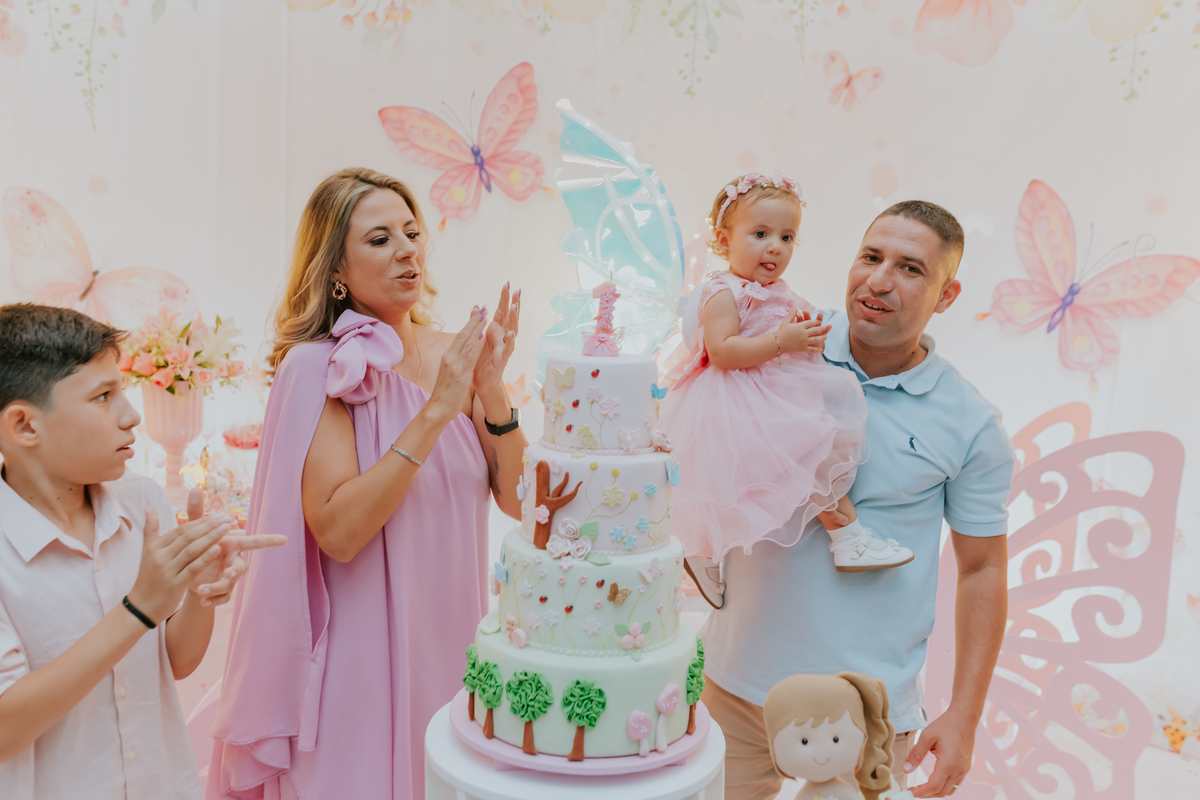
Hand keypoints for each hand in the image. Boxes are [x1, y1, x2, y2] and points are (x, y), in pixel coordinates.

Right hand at [126, 503, 233, 624]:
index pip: (182, 529)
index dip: (201, 521)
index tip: (219, 515)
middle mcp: (160, 556)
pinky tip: (218, 549)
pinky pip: (192, 568)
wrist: (141, 607)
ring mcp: (166, 570)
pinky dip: (205, 558)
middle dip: (210, 526)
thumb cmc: (148, 577)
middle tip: (228, 518)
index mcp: (155, 546)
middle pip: (188, 536)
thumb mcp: (147, 552)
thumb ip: (150, 530)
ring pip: (191, 550)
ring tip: (227, 529)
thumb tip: (149, 507)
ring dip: (211, 537)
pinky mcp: (174, 584)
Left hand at [182, 489, 287, 606]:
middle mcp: (233, 561)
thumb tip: (194, 489)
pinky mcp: (221, 590)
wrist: (187, 571)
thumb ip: (197, 512)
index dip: (269, 540)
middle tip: (228, 574)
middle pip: (241, 567)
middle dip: (235, 571)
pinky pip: (223, 598)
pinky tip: (201, 600)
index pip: (253, 541)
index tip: (285, 539)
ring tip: (201, 590)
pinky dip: (212, 600)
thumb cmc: (197, 547)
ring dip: (217, 587)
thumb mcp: (194, 531)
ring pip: (230, 584)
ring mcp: (229, 577)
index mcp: (232, 545)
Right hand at [426, 304, 488, 422]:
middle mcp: (449, 357)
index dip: (469, 323)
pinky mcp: (459, 374)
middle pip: (463, 335)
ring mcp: (454, 365)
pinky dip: (475, 345)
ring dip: (476, 328)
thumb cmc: (445, 393)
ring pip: (466, 342)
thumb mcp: (450, 373)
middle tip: (482, 306)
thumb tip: (463, 352)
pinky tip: (482, 336)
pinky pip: (469, 357)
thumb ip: (457, 361)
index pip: (460, 336)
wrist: (437, 408)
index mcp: (448, 356)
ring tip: (484, 315)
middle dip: (473, 320)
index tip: (476, 311)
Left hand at [474, 283, 520, 416]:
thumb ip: (478, 322)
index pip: (501, 311)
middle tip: (518, 289)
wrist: (482, 381)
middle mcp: (502, 337)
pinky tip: (511, 333)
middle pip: (510, 317)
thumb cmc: (481, 360)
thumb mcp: (478, 337)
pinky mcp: (502, 359)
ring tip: (515, 306)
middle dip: (514, 303)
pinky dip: (509, 341)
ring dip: (514, 319)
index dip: (504, 298)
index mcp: (495, 331)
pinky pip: (507, 349)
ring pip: (512, 330)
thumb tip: (478, 305)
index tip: (507, 283)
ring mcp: (504, 347)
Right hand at [775, 310, 829, 354]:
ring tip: (825, 337)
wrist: (777, 343)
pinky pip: (811, 349)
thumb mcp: (786, 321)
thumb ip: (792, 314)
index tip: (819, 322)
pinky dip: (816, 350)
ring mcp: (804, 341)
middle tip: (825, 328)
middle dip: (821, 329)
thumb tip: (796, 308)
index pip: (810, 323)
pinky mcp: (802, 348)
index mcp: (800, 326)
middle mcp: (804, 333)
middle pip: (815, 330)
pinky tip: (820, 350)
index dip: (816, 322)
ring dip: (821, 338)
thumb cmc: (781, 331)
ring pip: (815, 339)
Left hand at [904, 708, 977, 796]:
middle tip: (913, 790)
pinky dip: (944, 786)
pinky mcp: (965, 767)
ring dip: (936, 792)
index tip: (910, 792)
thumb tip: (906, 769)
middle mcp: (959, 770)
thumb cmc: (946, 725)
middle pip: (942, 792)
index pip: (934, 786)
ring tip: (922, 788)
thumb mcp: (926, 737)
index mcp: (949, 764)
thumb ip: (916, 755)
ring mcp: (964, 770)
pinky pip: (955, 783)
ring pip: (950, 790)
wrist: (964, 718)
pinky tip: (935, 781)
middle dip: (927, 794)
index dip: (921, 792)